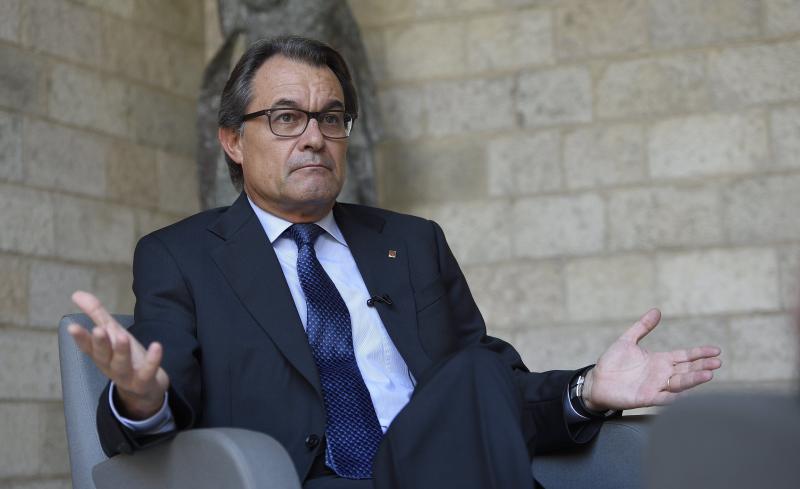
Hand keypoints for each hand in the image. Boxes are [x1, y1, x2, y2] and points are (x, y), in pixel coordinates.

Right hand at [67, 291, 169, 418]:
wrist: (145, 386)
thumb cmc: (125, 355)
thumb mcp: (112, 333)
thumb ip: (96, 314)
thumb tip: (76, 293)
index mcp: (101, 354)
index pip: (87, 346)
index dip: (80, 338)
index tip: (72, 327)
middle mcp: (110, 365)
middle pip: (103, 355)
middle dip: (100, 343)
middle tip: (98, 330)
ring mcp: (127, 375)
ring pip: (122, 364)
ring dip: (121, 351)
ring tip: (122, 336)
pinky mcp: (145, 380)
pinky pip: (148, 371)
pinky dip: (152, 360)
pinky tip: (157, 346)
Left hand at [582, 309, 721, 410]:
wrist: (597, 381)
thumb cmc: (612, 363)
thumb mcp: (627, 340)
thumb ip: (642, 327)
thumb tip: (656, 311)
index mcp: (660, 361)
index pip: (685, 356)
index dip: (700, 353)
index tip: (716, 350)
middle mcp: (661, 374)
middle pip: (687, 370)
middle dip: (702, 366)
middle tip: (718, 362)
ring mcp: (656, 387)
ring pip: (680, 384)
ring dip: (694, 380)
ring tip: (709, 375)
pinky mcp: (647, 398)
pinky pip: (664, 398)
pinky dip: (674, 396)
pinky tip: (685, 393)